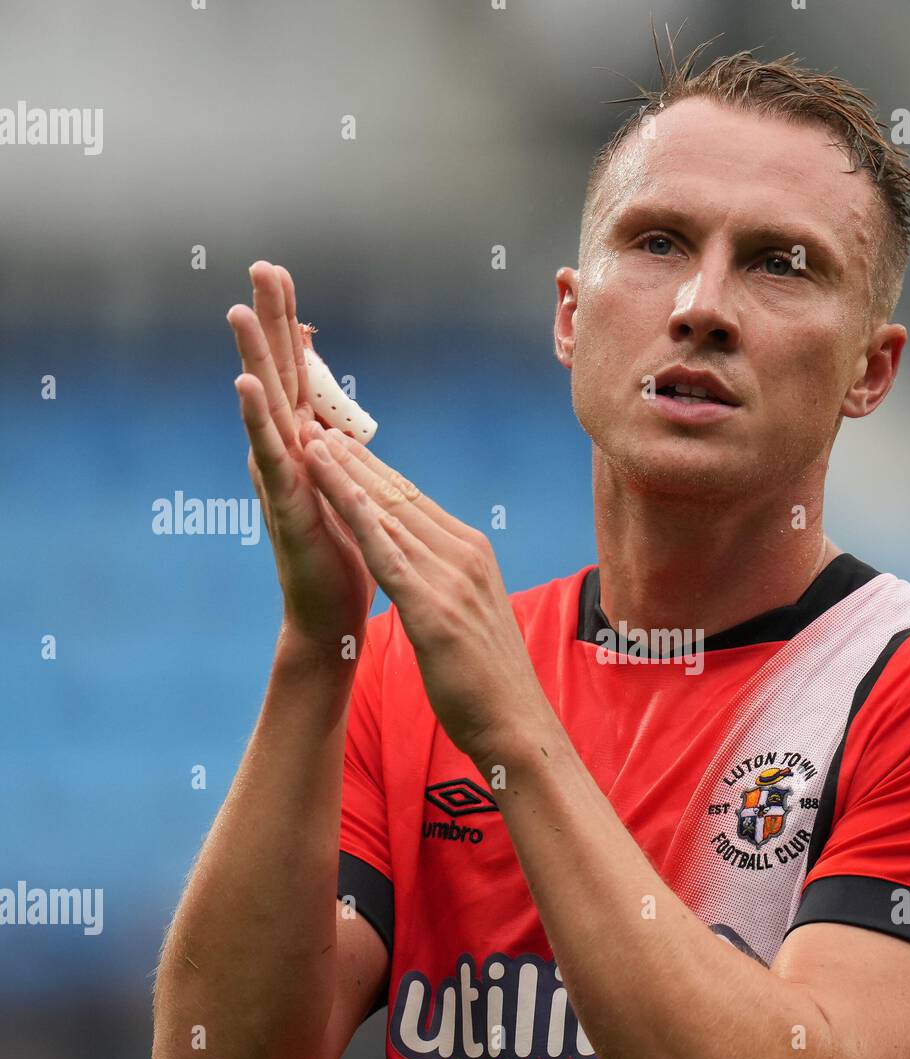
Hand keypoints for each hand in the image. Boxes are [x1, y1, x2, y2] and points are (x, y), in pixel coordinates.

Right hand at [227, 262, 375, 655]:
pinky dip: (257, 421)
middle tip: (261, 265)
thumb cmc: (340, 550)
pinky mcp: (284, 506)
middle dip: (268, 320)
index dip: (287, 324)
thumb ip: (330, 439)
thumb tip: (325, 400)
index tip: (280, 272)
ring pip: (264, 407)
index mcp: (301, 444)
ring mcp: (279, 477)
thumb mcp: (339, 481)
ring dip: (251, 358)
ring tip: (238, 311)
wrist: (328, 612)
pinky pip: (271, 458)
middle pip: (274, 375)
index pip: (294, 372)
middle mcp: (282, 453)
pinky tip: (245, 387)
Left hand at [302, 428, 553, 767]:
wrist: (515, 725)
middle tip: (315, 426)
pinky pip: (385, 553)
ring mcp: (451, 580)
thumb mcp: (466, 616)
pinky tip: (331, 490)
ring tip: (310, 443)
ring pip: (387, 515)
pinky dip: (355, 515)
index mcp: (474, 554)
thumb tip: (421, 570)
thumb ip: (445, 583)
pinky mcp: (433, 609)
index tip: (341, 443)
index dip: (374, 470)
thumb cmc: (488, 681)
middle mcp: (466, 555)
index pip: (415, 502)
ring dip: (345, 476)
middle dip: (354, 461)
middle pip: (399, 497)